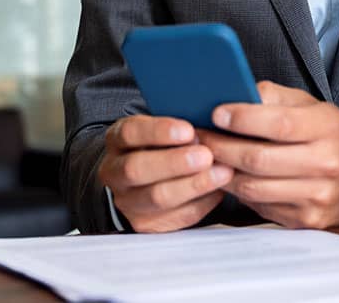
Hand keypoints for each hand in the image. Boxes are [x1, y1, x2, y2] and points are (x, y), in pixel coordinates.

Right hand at [98, 115, 232, 232]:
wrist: (145, 175)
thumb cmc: (161, 143)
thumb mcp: (161, 127)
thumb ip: (179, 124)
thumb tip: (211, 115)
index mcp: (118, 140)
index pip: (130, 133)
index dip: (159, 131)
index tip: (188, 130)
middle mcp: (115, 171)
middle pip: (138, 168)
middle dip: (175, 162)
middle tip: (206, 155)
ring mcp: (127, 200)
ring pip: (157, 197)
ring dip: (194, 184)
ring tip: (222, 172)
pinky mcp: (145, 223)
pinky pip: (174, 217)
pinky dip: (200, 202)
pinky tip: (219, 190)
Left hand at [199, 81, 338, 228]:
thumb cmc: (331, 134)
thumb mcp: (312, 106)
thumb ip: (275, 97)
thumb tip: (237, 93)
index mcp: (327, 127)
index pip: (280, 123)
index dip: (244, 118)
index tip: (216, 112)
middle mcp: (325, 163)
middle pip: (261, 159)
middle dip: (222, 147)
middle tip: (197, 136)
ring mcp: (317, 197)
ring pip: (256, 187)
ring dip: (223, 172)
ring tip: (204, 157)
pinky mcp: (308, 221)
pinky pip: (262, 207)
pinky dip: (240, 192)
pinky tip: (228, 177)